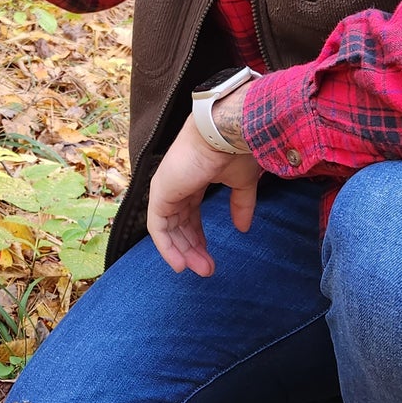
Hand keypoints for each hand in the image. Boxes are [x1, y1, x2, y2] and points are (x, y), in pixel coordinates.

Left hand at [147, 107, 260, 278]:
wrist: (226, 132)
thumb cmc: (234, 148)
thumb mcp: (241, 182)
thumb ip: (240, 205)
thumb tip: (244, 228)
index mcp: (193, 179)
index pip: (190, 214)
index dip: (199, 236)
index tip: (210, 256)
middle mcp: (176, 184)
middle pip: (179, 224)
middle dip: (192, 248)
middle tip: (207, 269)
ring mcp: (166, 188)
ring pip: (168, 229)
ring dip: (183, 252)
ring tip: (200, 270)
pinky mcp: (160, 193)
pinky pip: (158, 227)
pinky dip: (167, 247)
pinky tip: (180, 264)